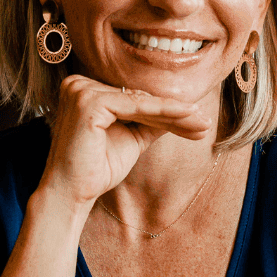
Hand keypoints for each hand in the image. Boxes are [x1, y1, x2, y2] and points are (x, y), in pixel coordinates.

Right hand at [37, 75, 212, 211]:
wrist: (71, 193)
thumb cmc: (96, 168)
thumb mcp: (131, 138)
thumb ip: (150, 122)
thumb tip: (181, 111)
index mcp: (85, 89)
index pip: (134, 98)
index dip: (167, 111)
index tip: (196, 121)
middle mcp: (79, 83)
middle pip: (139, 98)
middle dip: (175, 113)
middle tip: (204, 122)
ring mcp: (82, 89)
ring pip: (141, 101)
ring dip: (175, 113)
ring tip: (202, 122)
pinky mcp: (89, 101)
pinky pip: (135, 106)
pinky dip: (163, 113)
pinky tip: (186, 119)